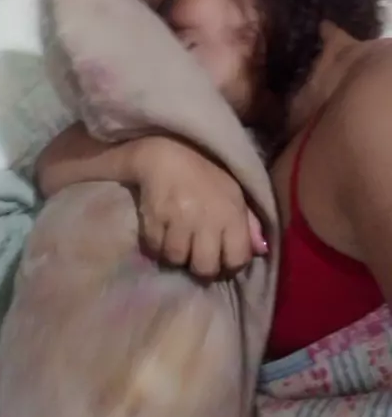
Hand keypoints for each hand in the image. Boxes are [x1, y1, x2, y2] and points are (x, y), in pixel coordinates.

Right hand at [129, 136, 267, 276]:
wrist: (169, 149)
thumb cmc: (207, 171)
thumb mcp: (235, 191)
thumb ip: (250, 222)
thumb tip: (262, 250)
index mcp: (232, 213)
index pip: (237, 259)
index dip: (229, 265)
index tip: (220, 258)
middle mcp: (207, 219)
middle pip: (204, 267)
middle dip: (200, 266)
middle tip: (194, 255)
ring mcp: (179, 219)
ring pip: (176, 259)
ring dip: (175, 255)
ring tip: (175, 241)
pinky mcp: (154, 216)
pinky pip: (154, 247)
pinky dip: (155, 245)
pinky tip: (160, 233)